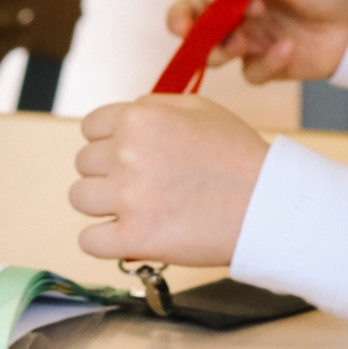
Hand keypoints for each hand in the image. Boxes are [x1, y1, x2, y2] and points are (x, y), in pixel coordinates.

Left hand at [72, 93, 267, 265]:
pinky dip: (104, 241)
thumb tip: (119, 119)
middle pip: (84, 164)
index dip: (110, 142)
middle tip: (144, 184)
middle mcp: (126, 154)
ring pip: (80, 199)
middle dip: (109, 173)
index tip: (131, 156)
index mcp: (138, 118)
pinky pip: (88, 241)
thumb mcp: (198, 109)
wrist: (267, 204)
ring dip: (103, 205)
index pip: (90, 128)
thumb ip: (151, 107)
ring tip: (137, 208)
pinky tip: (128, 234)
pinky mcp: (134, 238)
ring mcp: (128, 199)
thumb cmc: (238, 157)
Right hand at [167, 0, 347, 84]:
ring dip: (219, 49)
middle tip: (185, 31)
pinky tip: (289, 49)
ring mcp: (252, 41)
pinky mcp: (270, 66)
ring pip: (213, 55)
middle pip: (193, 24)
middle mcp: (239, 13)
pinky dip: (267, 63)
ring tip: (241, 42)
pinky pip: (251, 73)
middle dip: (183, 26)